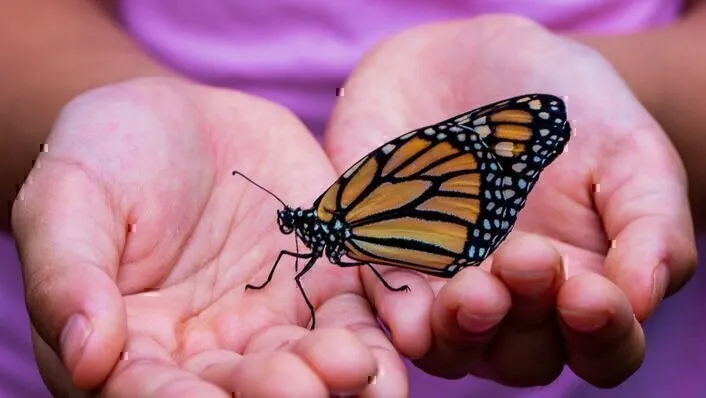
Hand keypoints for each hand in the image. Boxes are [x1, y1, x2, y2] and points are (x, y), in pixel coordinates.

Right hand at [12, 77, 407, 395]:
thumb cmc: (105, 157)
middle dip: (276, 393)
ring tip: (357, 365)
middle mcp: (212, 350)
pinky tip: (398, 332)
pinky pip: (358, 311)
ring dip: (337, 372)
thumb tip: (85, 354)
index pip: (152, 392)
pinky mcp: (327, 280)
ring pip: (310, 361)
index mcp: (137, 347)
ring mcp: (275, 318)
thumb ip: (69, 275)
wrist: (177, 118)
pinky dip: (379, 326)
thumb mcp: (67, 201)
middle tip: (304, 387)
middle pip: (245, 389)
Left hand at [323, 15, 696, 387]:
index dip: (602, 335)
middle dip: (525, 319)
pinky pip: (384, 302)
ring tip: (474, 290)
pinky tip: (407, 312)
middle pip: (521, 356)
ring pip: (449, 345)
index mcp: (580, 287)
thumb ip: (650, 224)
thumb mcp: (628, 152)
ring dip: (461, 330)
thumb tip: (643, 297)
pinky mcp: (383, 260)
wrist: (472, 61)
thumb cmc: (566, 110)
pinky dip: (396, 313)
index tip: (590, 294)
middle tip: (526, 258)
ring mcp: (444, 288)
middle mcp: (511, 303)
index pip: (602, 347)